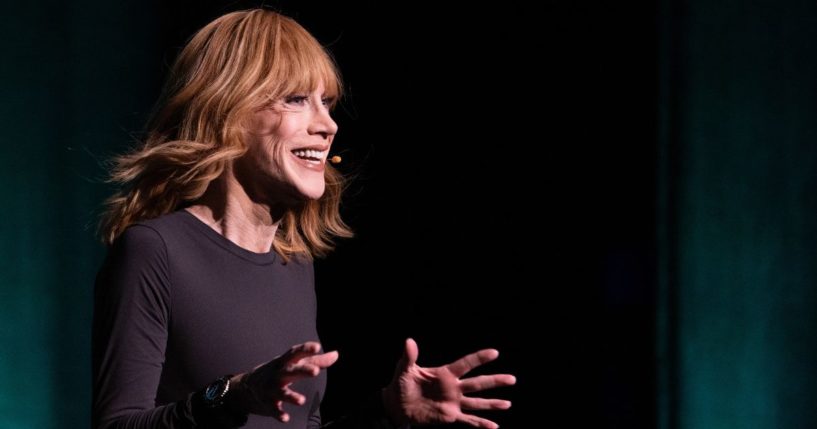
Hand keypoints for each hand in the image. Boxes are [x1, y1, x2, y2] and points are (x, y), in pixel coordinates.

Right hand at [228, 342, 338, 421]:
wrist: (247, 385)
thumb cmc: (278, 371)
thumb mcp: (294, 364)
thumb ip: (315, 360)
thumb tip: (336, 354)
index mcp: (285, 362)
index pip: (295, 353)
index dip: (305, 349)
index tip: (317, 347)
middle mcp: (277, 374)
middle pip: (290, 371)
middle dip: (302, 371)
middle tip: (315, 371)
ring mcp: (271, 388)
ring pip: (281, 392)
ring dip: (290, 396)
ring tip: (301, 401)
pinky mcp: (267, 403)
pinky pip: (273, 409)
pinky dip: (278, 413)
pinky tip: (286, 418)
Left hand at [382, 338, 515, 428]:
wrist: (397, 405)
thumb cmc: (401, 384)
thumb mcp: (404, 370)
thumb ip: (409, 356)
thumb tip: (409, 341)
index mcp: (445, 374)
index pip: (465, 364)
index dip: (479, 358)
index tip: (494, 353)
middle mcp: (453, 388)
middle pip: (477, 384)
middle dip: (494, 381)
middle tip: (512, 379)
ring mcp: (454, 403)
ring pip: (477, 403)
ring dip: (493, 404)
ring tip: (508, 404)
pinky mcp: (450, 416)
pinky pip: (468, 421)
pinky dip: (481, 424)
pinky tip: (494, 426)